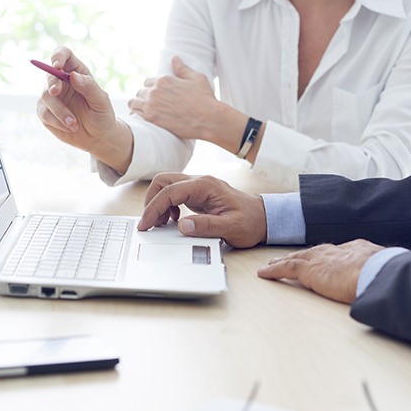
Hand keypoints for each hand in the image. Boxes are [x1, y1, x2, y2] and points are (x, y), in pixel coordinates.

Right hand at [36, 46, 132, 172]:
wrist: (98, 138)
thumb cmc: (102, 115)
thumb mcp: (101, 101)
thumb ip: (89, 87)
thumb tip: (73, 76)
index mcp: (76, 72)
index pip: (63, 54)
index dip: (58, 56)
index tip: (57, 65)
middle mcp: (62, 81)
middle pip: (49, 74)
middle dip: (52, 83)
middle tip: (55, 91)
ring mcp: (52, 96)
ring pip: (46, 96)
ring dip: (59, 111)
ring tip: (74, 124)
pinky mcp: (46, 112)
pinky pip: (44, 113)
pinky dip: (56, 121)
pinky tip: (70, 127)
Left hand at [128, 56, 221, 140]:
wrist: (208, 119)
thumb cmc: (205, 99)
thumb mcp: (196, 78)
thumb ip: (182, 69)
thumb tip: (174, 58)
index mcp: (164, 79)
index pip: (149, 82)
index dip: (153, 88)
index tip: (158, 95)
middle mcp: (155, 90)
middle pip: (141, 91)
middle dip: (146, 97)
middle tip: (153, 104)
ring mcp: (152, 104)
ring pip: (134, 102)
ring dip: (138, 105)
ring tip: (144, 110)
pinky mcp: (151, 118)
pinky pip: (135, 113)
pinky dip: (137, 114)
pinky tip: (141, 117)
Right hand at [138, 173, 266, 247]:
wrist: (264, 218)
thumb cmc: (251, 222)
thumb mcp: (231, 228)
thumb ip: (207, 226)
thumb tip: (182, 225)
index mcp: (206, 186)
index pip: (170, 191)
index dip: (153, 207)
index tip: (145, 224)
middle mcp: (200, 182)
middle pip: (163, 181)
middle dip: (151, 201)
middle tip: (148, 223)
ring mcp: (198, 187)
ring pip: (167, 185)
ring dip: (158, 203)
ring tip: (159, 224)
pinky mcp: (198, 194)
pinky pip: (175, 194)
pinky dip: (167, 205)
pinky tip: (172, 220)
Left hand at [257, 240, 385, 303]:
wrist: (376, 273)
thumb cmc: (385, 279)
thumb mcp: (384, 276)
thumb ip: (377, 280)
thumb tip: (381, 290)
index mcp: (357, 251)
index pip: (337, 253)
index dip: (326, 257)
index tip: (322, 260)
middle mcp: (338, 251)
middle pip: (314, 252)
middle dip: (302, 255)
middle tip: (291, 258)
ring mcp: (323, 258)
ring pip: (297, 258)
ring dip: (283, 261)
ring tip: (272, 265)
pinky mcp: (309, 269)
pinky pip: (286, 268)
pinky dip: (274, 270)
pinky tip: (264, 273)